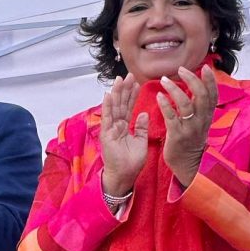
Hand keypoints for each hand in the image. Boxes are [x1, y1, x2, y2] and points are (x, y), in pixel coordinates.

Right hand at [99, 73, 147, 195]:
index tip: (136, 82)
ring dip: (116, 93)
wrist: (124, 175)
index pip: (128, 107)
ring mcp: (110, 129)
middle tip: (128, 75)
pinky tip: (108, 95)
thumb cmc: (132, 162)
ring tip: (119, 79)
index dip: (132, 95)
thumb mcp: (141, 141)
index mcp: (124, 127)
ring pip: (114, 108)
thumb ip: (141, 127)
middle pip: (120, 104)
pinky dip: (107, 106)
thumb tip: (143, 114)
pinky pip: (107, 118)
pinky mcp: (106, 134)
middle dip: (124, 90)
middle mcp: (116, 126)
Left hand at [158, 65, 216, 187]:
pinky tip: (159, 96)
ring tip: (164, 80)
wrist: (187, 163)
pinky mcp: (177, 135)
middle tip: (181, 69)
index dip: (210, 80)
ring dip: (174, 89)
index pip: (213, 94)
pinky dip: (165, 104)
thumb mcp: (200, 122)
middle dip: (192, 80)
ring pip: (185, 104)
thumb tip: (197, 86)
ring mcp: (189, 127)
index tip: (204, 67)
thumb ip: (199, 106)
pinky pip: (171, 117)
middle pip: (201, 96)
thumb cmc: (190, 139)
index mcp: (207, 116)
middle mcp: (201, 120)